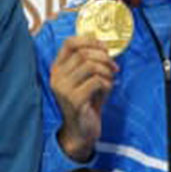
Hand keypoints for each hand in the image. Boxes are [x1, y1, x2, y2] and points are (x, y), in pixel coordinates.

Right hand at [48, 35, 117, 161]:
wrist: (81, 131)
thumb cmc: (86, 103)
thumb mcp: (86, 78)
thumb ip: (90, 61)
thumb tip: (101, 44)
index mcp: (57, 69)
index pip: (69, 43)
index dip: (89, 41)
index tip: (104, 48)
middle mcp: (56, 77)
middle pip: (83, 54)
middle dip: (104, 58)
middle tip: (114, 67)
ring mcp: (63, 89)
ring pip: (90, 66)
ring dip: (106, 71)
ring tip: (110, 79)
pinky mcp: (74, 100)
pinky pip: (96, 82)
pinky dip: (107, 84)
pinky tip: (107, 91)